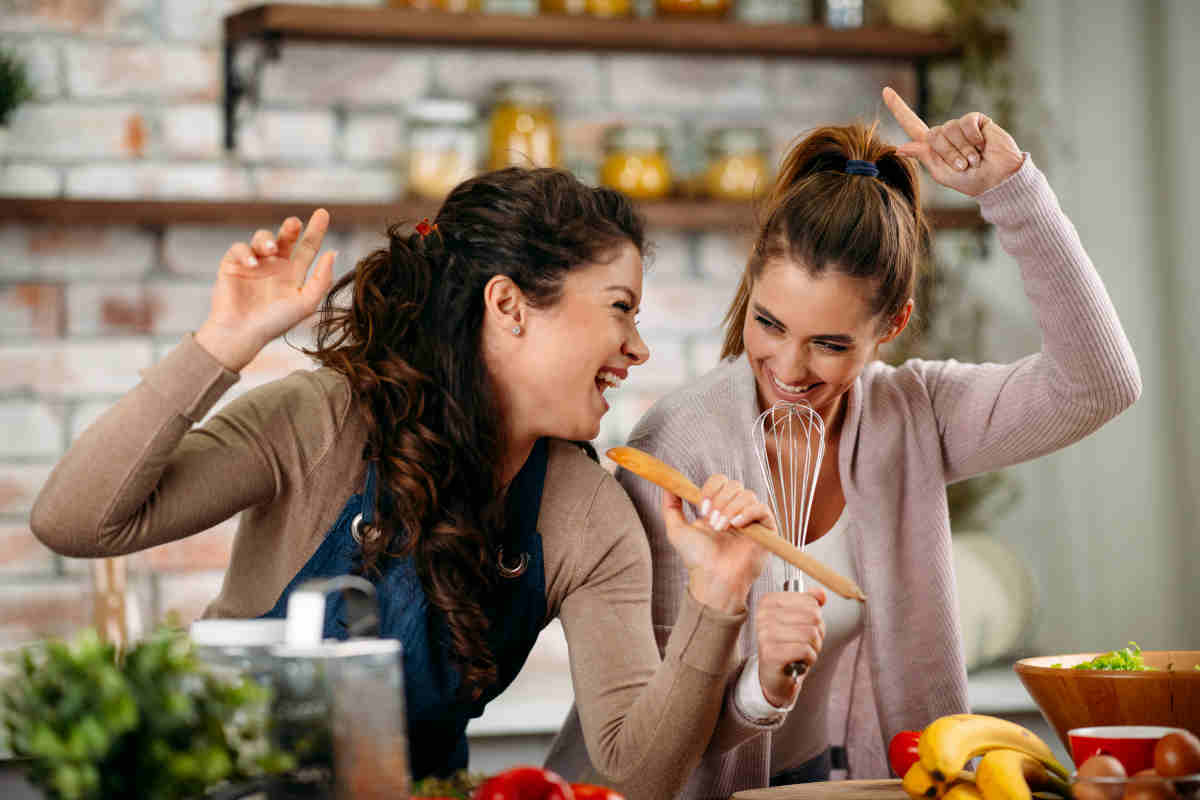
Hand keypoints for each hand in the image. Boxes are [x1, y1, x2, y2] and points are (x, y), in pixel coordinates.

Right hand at [194, 210, 336, 371]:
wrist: (241, 334)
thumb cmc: (274, 323)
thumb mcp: (305, 304)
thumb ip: (321, 280)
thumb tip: (333, 253)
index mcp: (294, 274)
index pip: (308, 247)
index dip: (316, 230)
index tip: (323, 213)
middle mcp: (275, 266)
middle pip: (286, 237)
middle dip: (291, 228)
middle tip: (294, 224)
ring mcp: (254, 264)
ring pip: (262, 238)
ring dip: (267, 240)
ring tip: (271, 250)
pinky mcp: (233, 265)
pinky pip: (239, 248)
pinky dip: (245, 252)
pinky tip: (251, 263)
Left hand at [660, 475, 772, 614]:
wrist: (712, 578)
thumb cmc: (697, 559)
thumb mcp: (677, 529)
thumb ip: (670, 506)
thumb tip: (667, 485)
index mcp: (718, 507)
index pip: (720, 481)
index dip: (711, 489)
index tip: (701, 507)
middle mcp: (736, 510)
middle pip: (734, 484)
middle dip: (720, 499)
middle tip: (712, 520)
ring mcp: (751, 519)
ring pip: (747, 495)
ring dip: (731, 508)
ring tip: (722, 527)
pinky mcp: (766, 529)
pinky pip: (762, 508)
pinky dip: (748, 512)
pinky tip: (737, 525)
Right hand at [755, 587, 825, 706]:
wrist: (775, 676)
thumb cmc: (788, 646)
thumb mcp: (801, 620)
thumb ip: (810, 602)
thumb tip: (820, 593)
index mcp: (769, 601)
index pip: (809, 601)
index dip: (815, 618)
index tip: (802, 627)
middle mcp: (764, 615)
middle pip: (813, 616)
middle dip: (817, 633)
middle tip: (805, 643)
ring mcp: (765, 633)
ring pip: (811, 633)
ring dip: (814, 647)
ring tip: (802, 652)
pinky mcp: (771, 653)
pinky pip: (805, 650)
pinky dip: (809, 658)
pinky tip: (799, 661)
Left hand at [882, 86, 1023, 196]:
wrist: (998, 178)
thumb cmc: (970, 180)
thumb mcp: (941, 173)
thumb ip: (923, 157)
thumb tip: (899, 147)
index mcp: (932, 146)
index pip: (911, 124)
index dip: (898, 108)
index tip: (885, 90)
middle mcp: (944, 133)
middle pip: (932, 134)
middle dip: (947, 154)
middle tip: (963, 165)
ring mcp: (960, 125)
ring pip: (949, 129)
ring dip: (962, 150)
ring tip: (974, 159)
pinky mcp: (976, 120)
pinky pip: (966, 122)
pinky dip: (973, 138)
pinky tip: (982, 146)